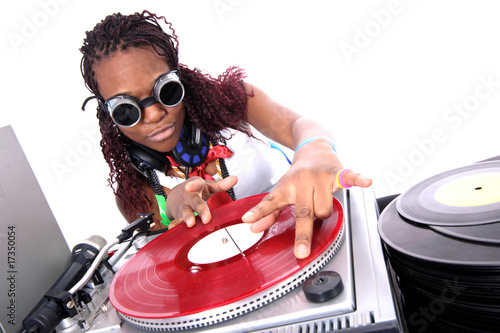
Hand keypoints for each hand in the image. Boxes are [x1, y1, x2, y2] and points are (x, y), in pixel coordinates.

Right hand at [166, 175, 237, 228]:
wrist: (175, 196)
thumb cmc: (195, 191)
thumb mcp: (207, 186)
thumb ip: (221, 184)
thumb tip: (235, 178)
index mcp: (196, 186)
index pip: (195, 184)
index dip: (192, 185)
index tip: (189, 186)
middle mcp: (188, 197)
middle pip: (194, 203)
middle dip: (200, 210)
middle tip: (206, 219)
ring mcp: (182, 207)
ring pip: (184, 213)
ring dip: (187, 218)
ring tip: (191, 224)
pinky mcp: (177, 216)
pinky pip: (175, 222)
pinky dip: (174, 226)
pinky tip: (174, 229)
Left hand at [241, 139, 371, 258]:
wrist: (312, 146)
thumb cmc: (297, 174)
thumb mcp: (282, 191)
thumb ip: (269, 211)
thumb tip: (253, 227)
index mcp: (286, 186)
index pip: (271, 201)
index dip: (260, 212)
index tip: (249, 221)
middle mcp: (302, 181)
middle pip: (304, 212)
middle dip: (304, 233)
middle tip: (301, 252)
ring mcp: (320, 176)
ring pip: (325, 208)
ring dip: (324, 213)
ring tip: (320, 203)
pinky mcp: (337, 172)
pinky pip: (349, 177)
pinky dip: (358, 180)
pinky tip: (367, 182)